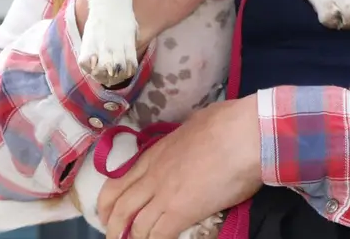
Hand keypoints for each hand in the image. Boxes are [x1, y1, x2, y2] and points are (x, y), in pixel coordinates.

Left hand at [97, 96, 262, 238]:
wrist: (243, 134)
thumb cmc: (226, 123)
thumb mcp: (192, 124)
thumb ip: (183, 139)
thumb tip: (189, 139)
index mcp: (155, 154)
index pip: (119, 181)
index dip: (108, 200)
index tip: (106, 211)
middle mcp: (153, 175)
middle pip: (120, 205)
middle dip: (112, 224)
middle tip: (111, 235)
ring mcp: (164, 194)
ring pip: (136, 225)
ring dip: (131, 238)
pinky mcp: (181, 211)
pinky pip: (158, 235)